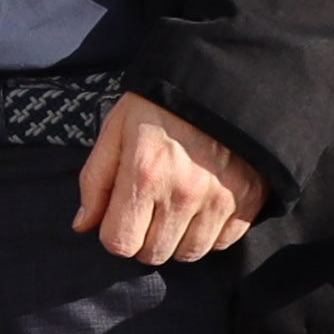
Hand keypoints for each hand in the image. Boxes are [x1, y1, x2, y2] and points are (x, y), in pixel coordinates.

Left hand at [74, 95, 265, 269]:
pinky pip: (224, 242)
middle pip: (154, 254)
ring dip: (177, 239)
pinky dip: (210, 233)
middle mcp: (183, 193)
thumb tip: (83, 225)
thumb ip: (96, 180)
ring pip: (189, 253)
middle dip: (144, 238)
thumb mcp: (116, 130)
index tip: (121, 216)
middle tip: (149, 210)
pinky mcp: (250, 199)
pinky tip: (203, 207)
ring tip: (176, 209)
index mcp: (144, 174)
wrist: (221, 80)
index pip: (120, 243)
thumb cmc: (158, 104)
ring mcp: (220, 198)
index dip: (115, 234)